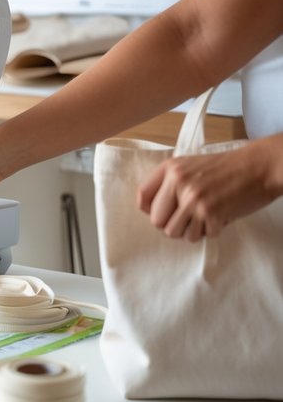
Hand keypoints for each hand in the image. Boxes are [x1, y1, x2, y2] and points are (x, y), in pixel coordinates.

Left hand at [138, 138, 282, 240]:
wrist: (258, 167)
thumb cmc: (225, 168)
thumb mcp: (188, 165)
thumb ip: (169, 183)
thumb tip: (150, 210)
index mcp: (169, 169)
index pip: (143, 197)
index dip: (150, 210)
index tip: (163, 212)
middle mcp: (178, 183)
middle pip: (157, 222)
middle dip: (173, 224)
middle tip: (188, 218)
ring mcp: (194, 199)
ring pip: (177, 233)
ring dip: (192, 230)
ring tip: (205, 217)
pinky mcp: (211, 214)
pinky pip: (202, 236)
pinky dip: (211, 230)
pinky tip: (220, 216)